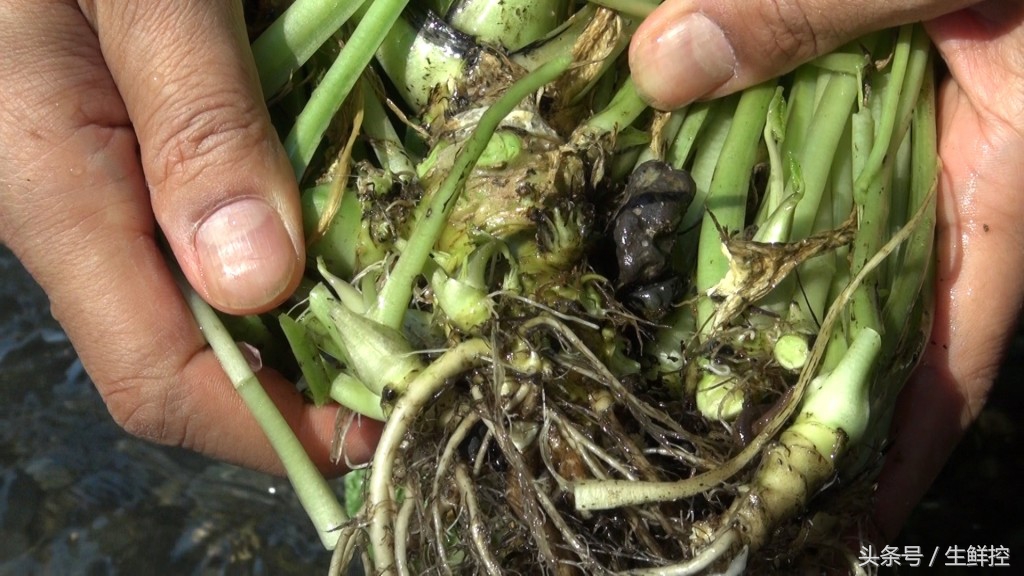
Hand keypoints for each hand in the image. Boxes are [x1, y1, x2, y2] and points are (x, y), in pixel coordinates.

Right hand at [0, 1, 379, 473]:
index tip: (381, 427)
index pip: (157, 375)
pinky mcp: (132, 152)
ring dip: (300, 332)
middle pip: (184, 357)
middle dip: (297, 393)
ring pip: (199, 304)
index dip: (270, 427)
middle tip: (410, 377)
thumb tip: (259, 283)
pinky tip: (344, 243)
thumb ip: (193, 122)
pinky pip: (200, 239)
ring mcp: (103, 185)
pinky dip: (282, 261)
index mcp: (58, 186)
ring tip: (397, 326)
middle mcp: (74, 210)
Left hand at [630, 0, 1023, 539]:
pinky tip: (654, 181)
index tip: (835, 516)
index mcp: (1004, 175)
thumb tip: (665, 65)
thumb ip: (817, 5)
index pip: (953, 353)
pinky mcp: (864, 77)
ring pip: (812, 216)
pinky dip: (725, 161)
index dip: (895, 443)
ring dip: (735, 257)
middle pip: (862, 296)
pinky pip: (786, 140)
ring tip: (643, 321)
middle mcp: (946, 166)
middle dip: (788, 360)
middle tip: (693, 422)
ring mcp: (898, 124)